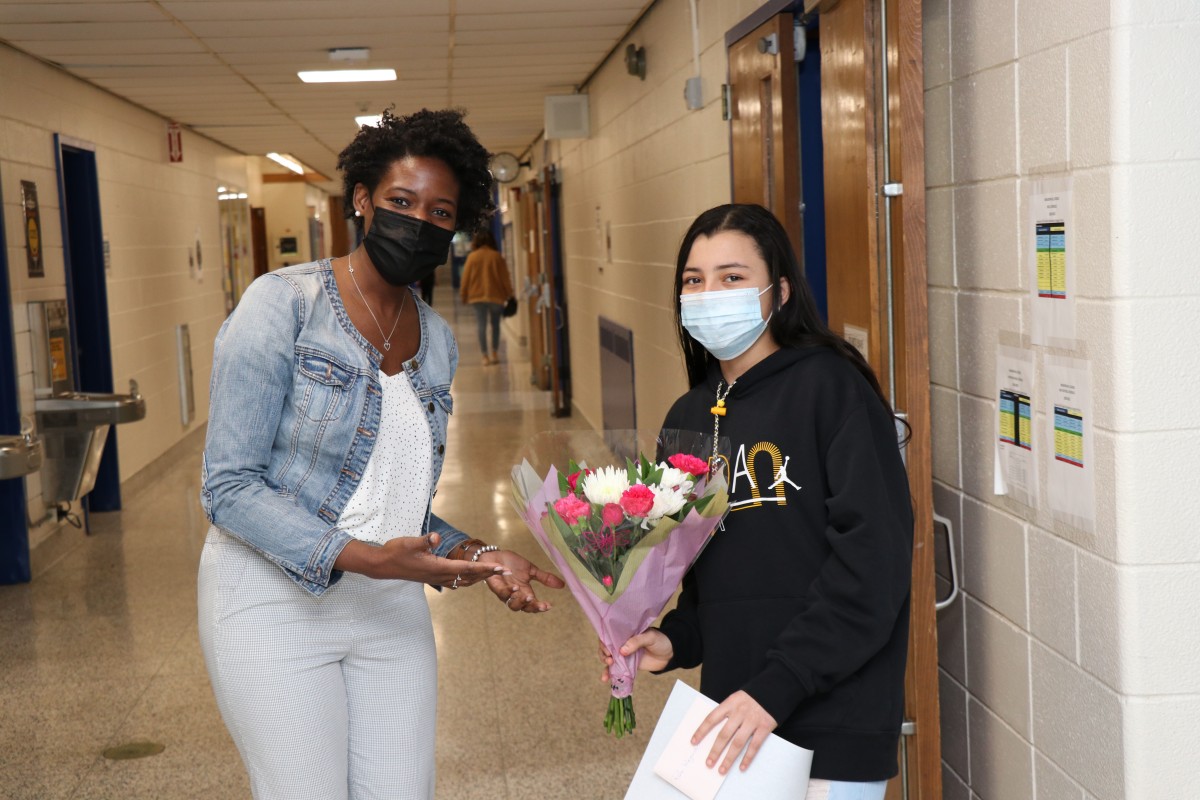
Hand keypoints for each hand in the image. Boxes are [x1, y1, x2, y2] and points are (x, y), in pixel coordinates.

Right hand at [334, 533, 504, 588]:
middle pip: (469, 577)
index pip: (467, 568)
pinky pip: (455, 581)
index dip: (485, 568)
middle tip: (506, 573)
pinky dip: (467, 579)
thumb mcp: (410, 542)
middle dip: (488, 574)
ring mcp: (436, 578)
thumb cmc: (396, 551)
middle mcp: (440, 575)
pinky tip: (470, 577)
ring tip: (493, 575)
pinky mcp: (432, 577)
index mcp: (438, 566)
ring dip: (479, 578)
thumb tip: (437, 537)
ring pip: (463, 581)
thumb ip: (425, 540)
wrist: (382, 565)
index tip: (500, 568)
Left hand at [481, 550, 564, 612]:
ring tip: (528, 596)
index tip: (548, 605)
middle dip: (531, 607)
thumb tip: (562, 585)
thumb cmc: (512, 564)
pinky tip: (515, 587)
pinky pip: (501, 592)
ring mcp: (505, 592)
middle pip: (522, 608)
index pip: (532, 605)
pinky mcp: (495, 586)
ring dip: (520, 602)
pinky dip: (508, 591)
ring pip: (511, 604)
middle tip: (539, 604)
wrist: (496, 555)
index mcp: (524, 593)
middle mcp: (515, 596)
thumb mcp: (531, 570)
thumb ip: (545, 578)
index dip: (539, 607)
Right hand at [599, 628, 673, 682]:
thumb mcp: (650, 637)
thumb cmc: (660, 641)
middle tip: (610, 659)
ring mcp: (624, 655)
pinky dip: (609, 674)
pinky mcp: (627, 665)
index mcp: (626, 633)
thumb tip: (621, 651)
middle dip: (604, 653)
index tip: (608, 649)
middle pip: (606, 647)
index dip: (605, 641)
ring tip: (608, 666)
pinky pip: (616, 669)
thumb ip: (636, 642)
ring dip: (604, 663)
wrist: (670, 654)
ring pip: (608, 658)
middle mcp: (622, 643)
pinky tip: (605, 679)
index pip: (610, 634)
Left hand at [691, 690, 776, 774]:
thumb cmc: (753, 697)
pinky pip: (754, 745)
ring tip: (722, 770)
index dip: (701, 731)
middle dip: (715, 750)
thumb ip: (728, 712)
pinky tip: (742, 767)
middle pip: (724, 734)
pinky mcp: (764, 727)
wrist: (775, 689)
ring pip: (738, 743)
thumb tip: (714, 729)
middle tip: (709, 763)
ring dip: (729, 758)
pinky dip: (748, 758)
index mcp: (730, 703)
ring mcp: (752, 720)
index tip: (693, 742)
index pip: (712, 718)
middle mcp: (740, 712)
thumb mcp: (737, 698)